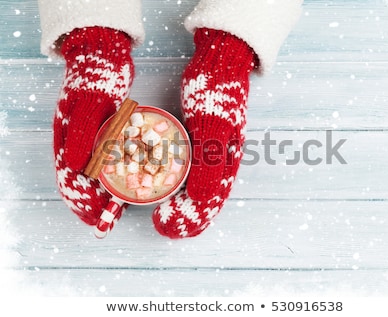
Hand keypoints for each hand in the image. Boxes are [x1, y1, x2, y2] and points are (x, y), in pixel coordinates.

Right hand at [53, 27, 133, 227]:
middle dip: (91, 206)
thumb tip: (73, 167)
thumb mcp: (91, 102)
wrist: (103, 54)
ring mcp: (88, 139)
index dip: (81, 203)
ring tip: (115, 211)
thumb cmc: (97, 76)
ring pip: (91, 176)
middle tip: (106, 223)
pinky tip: (124, 184)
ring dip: (101, 195)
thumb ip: (83, 132)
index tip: (95, 219)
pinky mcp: (103, 134)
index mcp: (66, 138)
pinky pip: (104, 163)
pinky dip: (112, 178)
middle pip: (78, 183)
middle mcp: (75, 143)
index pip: (68, 180)